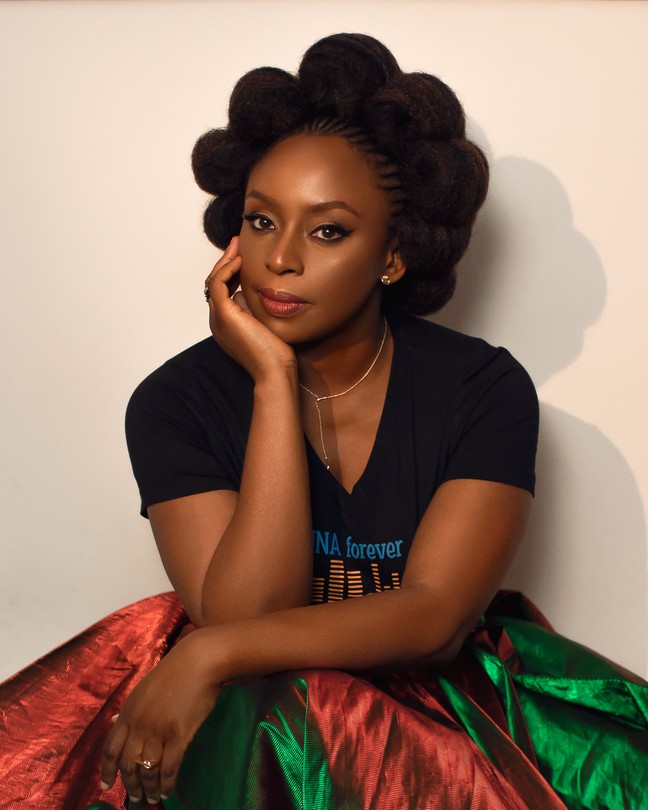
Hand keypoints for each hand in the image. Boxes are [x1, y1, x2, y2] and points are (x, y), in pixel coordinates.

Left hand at [100, 633, 219, 804]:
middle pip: (128, 764)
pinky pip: (169, 768)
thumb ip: (128, 710)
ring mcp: (158, 731)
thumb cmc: (172, 673)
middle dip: (130, 786)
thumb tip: (112, 722)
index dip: (107, 771)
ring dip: (149, 789)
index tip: (106, 786)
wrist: (198, 661)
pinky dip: (167, 783)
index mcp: (128, 712)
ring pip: (148, 770)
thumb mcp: (143, 690)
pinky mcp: (178, 735)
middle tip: (135, 799)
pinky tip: (168, 790)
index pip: (110, 749)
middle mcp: (139, 725)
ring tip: (152, 799)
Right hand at [204, 237, 296, 381]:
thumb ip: (254, 309)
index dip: (230, 271)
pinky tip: (240, 261)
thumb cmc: (275, 353)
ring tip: (238, 246)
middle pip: (215, 283)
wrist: (275, 370)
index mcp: (226, 324)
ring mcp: (218, 319)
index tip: (243, 256)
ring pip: (214, 281)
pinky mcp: (225, 315)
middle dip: (225, 261)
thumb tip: (252, 292)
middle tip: (237, 243)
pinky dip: (227, 270)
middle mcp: (217, 321)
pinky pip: (218, 285)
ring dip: (225, 261)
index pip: (222, 291)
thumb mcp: (263, 324)